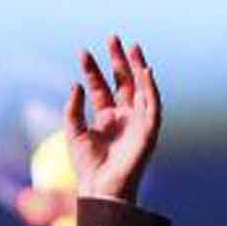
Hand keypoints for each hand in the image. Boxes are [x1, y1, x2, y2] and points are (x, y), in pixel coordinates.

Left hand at [63, 36, 161, 204]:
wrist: (100, 188)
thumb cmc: (86, 166)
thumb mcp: (73, 131)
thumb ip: (73, 108)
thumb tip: (76, 83)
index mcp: (107, 118)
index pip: (101, 87)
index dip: (93, 70)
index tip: (83, 53)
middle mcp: (124, 117)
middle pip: (124, 82)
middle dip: (119, 60)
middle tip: (113, 38)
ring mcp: (137, 122)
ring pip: (140, 88)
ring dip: (138, 68)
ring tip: (132, 47)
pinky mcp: (149, 130)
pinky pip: (153, 105)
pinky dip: (151, 88)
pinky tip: (145, 71)